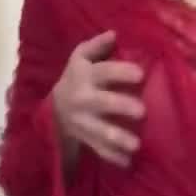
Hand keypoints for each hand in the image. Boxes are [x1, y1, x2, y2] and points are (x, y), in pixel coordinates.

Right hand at [52, 31, 144, 168]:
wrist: (54, 110)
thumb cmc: (75, 79)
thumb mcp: (80, 59)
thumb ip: (96, 46)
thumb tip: (114, 33)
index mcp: (84, 76)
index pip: (104, 72)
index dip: (121, 73)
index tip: (140, 75)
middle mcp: (83, 99)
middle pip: (102, 102)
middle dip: (121, 106)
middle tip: (142, 111)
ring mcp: (84, 122)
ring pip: (100, 131)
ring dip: (118, 138)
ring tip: (136, 145)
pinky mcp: (86, 139)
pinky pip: (98, 149)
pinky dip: (112, 157)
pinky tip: (127, 162)